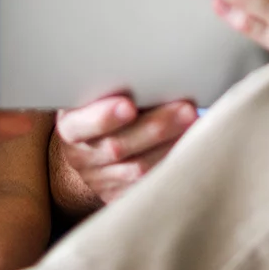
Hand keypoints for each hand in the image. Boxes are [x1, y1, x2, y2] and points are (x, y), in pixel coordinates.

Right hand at [53, 94, 197, 208]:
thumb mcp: (96, 95)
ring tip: (196, 127)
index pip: (81, 125)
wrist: (91, 147)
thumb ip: (116, 87)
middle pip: (117, 147)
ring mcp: (100, 181)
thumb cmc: (101, 108)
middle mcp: (82, 157)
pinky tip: (191, 150)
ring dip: (170, 147)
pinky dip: (171, 166)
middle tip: (187, 109)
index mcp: (71, 127)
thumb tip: (153, 73)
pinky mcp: (120, 196)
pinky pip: (148, 186)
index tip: (128, 105)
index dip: (104, 117)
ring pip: (137, 170)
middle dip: (155, 128)